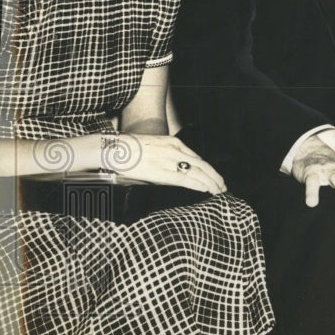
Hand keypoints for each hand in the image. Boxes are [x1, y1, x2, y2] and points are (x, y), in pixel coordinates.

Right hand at [103, 134, 225, 193]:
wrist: (112, 149)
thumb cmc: (128, 152)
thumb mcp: (152, 149)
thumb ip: (164, 159)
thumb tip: (171, 174)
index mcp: (173, 142)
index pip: (196, 157)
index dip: (207, 169)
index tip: (214, 176)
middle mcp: (175, 150)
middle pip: (202, 164)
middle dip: (215, 176)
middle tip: (222, 186)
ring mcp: (170, 161)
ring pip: (198, 173)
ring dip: (211, 183)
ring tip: (219, 191)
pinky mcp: (163, 172)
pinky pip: (187, 180)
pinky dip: (200, 185)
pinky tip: (207, 191)